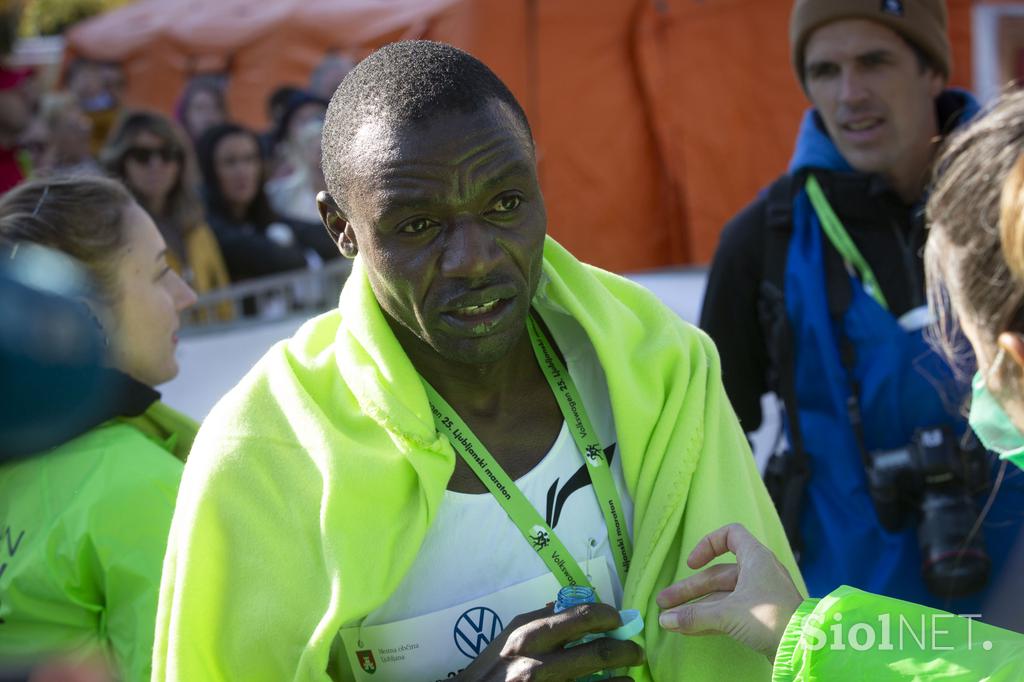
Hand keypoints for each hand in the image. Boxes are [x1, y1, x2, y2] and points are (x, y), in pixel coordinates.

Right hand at [458, 602, 643, 680]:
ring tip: (627, 677)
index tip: (617, 620)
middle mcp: (539, 664)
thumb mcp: (507, 639)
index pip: (583, 616)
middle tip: (636, 651)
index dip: (609, 617)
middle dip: (627, 650)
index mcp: (530, 636)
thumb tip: (569, 604)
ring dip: (623, 680)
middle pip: (601, 651)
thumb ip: (538, 620)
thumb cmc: (488, 672)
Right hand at [656, 523, 803, 660]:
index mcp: (755, 558)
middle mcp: (758, 572)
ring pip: (721, 596)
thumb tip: (665, 619)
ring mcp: (760, 596)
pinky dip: (709, 618)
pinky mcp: (761, 617)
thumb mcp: (727, 613)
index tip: (692, 563)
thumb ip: (694, 615)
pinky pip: (729, 612)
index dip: (708, 544)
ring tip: (670, 619)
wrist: (805, 647)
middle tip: (664, 602)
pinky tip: (689, 629)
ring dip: (696, 607)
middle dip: (689, 589)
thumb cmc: (770, 618)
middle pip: (717, 574)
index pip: (730, 535)